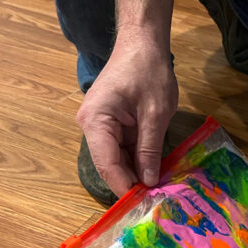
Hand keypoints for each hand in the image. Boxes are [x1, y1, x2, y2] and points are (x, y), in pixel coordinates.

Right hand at [76, 27, 178, 195]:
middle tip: (154, 203)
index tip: (143, 205)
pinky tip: (153, 173)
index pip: (107, 164)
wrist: (142, 42)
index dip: (124, 186)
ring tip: (156, 192)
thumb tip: (148, 181)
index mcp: (96, 121)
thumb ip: (150, 148)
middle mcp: (91, 125)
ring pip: (116, 159)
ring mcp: (100, 125)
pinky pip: (122, 149)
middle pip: (109, 164)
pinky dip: (137, 160)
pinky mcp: (111, 124)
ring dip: (135, 173)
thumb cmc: (148, 71)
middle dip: (130, 183)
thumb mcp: (155, 112)